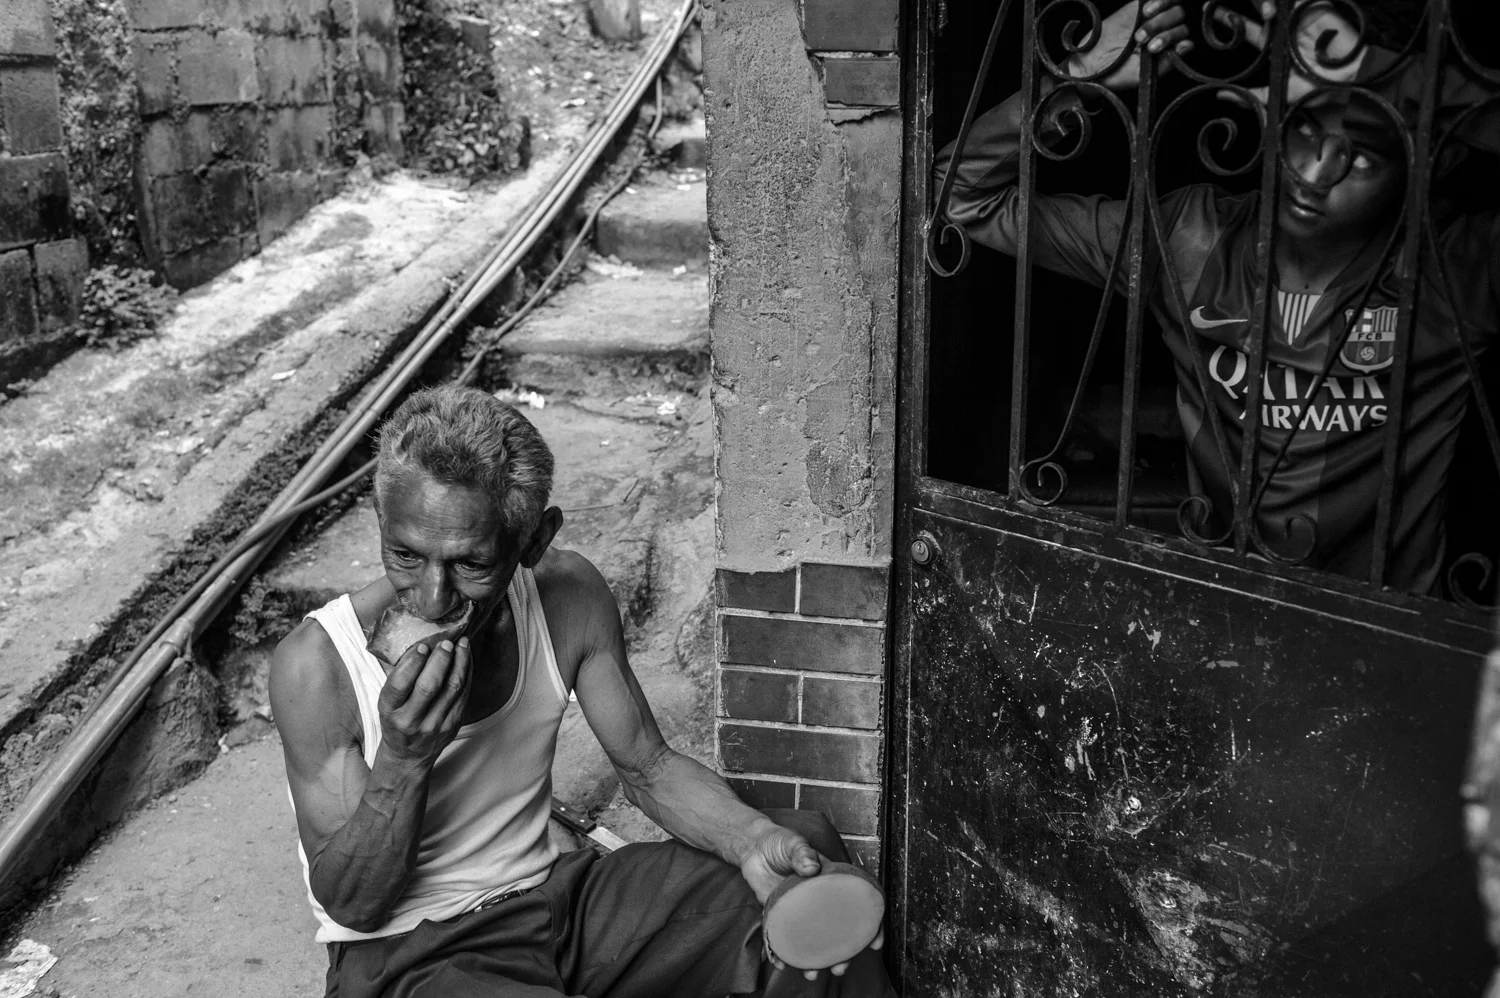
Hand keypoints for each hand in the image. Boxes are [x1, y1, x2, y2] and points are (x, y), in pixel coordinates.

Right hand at [377, 637, 470, 765]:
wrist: (408, 755)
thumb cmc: (396, 721)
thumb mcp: (388, 703)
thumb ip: (400, 678)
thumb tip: (421, 645)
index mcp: (390, 711)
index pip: (399, 684)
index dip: (412, 663)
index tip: (422, 646)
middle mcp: (411, 720)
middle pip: (429, 686)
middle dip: (440, 660)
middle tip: (446, 642)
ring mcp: (435, 724)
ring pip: (452, 688)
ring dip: (460, 662)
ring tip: (462, 644)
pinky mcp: (453, 724)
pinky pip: (464, 694)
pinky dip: (467, 673)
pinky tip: (467, 659)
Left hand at [741, 824, 884, 980]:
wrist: (753, 846)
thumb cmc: (780, 842)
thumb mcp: (794, 842)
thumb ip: (802, 852)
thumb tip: (811, 868)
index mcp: (830, 883)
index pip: (856, 905)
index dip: (870, 925)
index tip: (874, 942)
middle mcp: (817, 901)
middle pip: (836, 932)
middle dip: (842, 954)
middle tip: (840, 967)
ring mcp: (799, 911)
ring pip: (811, 941)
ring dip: (813, 961)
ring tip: (812, 973)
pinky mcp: (778, 915)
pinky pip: (782, 938)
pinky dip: (781, 953)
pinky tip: (780, 963)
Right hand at [1062, 0, 1192, 90]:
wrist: (1090, 65)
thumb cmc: (1116, 74)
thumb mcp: (1143, 74)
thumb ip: (1167, 62)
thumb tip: (1188, 45)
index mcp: (1166, 47)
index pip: (1182, 34)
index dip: (1172, 38)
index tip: (1153, 48)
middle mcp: (1161, 30)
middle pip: (1178, 17)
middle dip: (1162, 27)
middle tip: (1140, 40)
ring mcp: (1150, 17)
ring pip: (1171, 5)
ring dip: (1160, 14)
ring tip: (1143, 21)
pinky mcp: (1137, 6)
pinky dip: (1157, 1)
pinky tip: (1146, 10)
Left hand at [1214, 1, 1366, 107]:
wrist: (1347, 83)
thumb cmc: (1317, 91)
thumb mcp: (1279, 94)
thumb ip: (1252, 95)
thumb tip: (1221, 95)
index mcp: (1275, 48)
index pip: (1250, 31)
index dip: (1232, 21)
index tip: (1212, 11)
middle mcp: (1286, 31)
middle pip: (1262, 11)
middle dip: (1246, 4)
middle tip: (1217, 0)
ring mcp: (1302, 19)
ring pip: (1279, 4)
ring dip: (1265, 1)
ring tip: (1259, 4)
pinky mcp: (1319, 10)